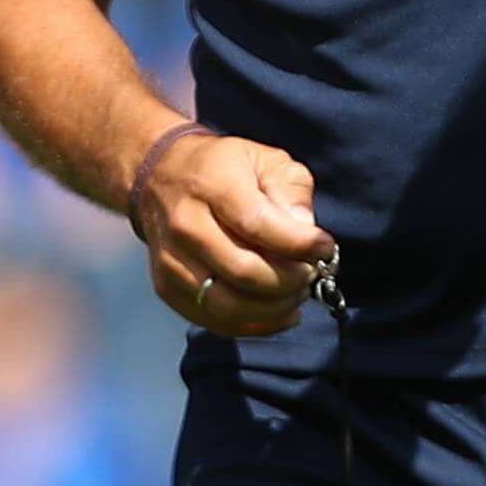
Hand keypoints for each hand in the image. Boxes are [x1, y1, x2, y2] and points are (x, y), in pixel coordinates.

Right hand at [129, 127, 329, 338]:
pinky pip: (215, 321)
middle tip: (311, 273)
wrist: (161, 178)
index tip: (325, 248)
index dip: (298, 244)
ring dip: (274, 308)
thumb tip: (307, 233)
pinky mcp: (167, 287)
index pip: (257, 225)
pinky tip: (280, 313)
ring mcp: (172, 261)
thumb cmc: (224, 168)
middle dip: (289, 281)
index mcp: (212, 185)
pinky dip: (255, 325)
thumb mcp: (265, 159)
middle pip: (244, 272)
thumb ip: (291, 191)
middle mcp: (186, 225)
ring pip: (229, 305)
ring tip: (297, 293)